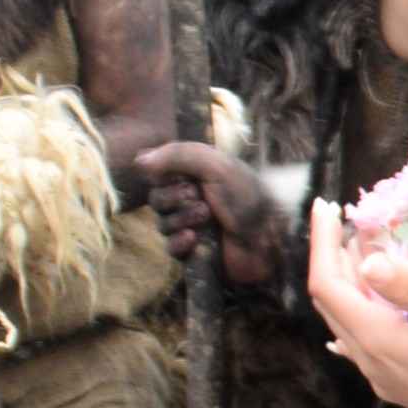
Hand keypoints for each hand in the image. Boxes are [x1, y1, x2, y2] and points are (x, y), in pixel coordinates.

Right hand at [137, 140, 285, 286]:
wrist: (269, 237)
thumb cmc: (248, 197)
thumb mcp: (216, 165)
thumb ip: (178, 155)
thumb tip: (139, 161)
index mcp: (194, 176)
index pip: (157, 175)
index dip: (164, 178)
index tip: (183, 178)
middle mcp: (190, 200)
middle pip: (156, 200)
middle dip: (173, 199)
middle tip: (200, 199)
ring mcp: (192, 227)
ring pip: (162, 224)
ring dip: (182, 219)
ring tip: (207, 218)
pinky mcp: (195, 252)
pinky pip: (170, 248)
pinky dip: (179, 242)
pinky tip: (194, 238)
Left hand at [307, 199, 407, 407]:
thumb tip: (368, 258)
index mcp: (376, 338)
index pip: (327, 283)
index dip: (320, 241)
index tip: (325, 206)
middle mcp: (368, 358)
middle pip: (330, 299)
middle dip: (331, 255)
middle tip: (346, 219)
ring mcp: (379, 374)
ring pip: (345, 318)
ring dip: (348, 279)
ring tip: (363, 246)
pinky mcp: (395, 382)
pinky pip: (358, 338)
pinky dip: (358, 307)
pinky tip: (367, 304)